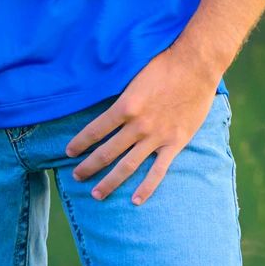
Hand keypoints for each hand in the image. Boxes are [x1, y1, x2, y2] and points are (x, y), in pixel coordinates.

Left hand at [65, 41, 220, 203]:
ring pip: (128, 165)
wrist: (196, 67)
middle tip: (76, 176)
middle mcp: (137, 125)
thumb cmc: (163, 64)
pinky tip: (136, 200)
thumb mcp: (132, 75)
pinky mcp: (175, 143)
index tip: (68, 152)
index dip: (79, 143)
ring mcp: (156, 137)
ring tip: (96, 194)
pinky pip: (158, 170)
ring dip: (110, 181)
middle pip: (107, 152)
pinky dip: (147, 187)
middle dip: (89, 166)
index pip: (94, 130)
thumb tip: (100, 97)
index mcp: (124, 106)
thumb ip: (120, 93)